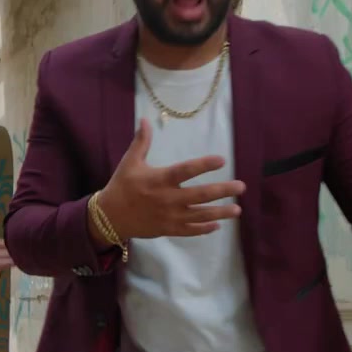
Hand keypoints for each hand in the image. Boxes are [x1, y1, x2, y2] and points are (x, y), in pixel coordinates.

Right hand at [94, 119, 244, 240]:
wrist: (110, 216)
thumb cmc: (122, 186)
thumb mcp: (130, 162)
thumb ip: (141, 142)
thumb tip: (145, 120)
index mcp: (160, 179)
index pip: (185, 170)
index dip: (204, 165)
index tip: (222, 160)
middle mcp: (168, 198)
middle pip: (200, 195)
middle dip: (222, 191)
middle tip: (241, 186)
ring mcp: (170, 216)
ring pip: (200, 215)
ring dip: (220, 212)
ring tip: (237, 209)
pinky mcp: (168, 229)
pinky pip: (190, 231)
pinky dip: (204, 229)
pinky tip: (218, 225)